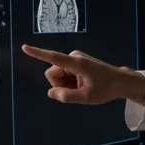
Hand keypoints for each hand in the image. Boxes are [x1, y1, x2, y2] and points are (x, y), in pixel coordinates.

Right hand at [21, 44, 144, 103]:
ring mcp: (74, 59)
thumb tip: (50, 93)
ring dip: (66, 84)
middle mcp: (73, 57)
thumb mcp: (86, 97)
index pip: (53, 58)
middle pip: (53, 74)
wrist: (119, 81)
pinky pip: (63, 74)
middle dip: (60, 85)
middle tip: (78, 90)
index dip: (38, 53)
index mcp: (76, 63)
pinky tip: (82, 84)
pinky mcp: (75, 62)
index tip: (24, 47)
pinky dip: (69, 82)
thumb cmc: (105, 88)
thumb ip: (67, 96)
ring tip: (82, 87)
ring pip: (57, 75)